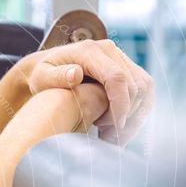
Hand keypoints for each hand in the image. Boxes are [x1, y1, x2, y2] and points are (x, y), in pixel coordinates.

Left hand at [19, 39, 153, 144]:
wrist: (48, 68)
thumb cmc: (41, 76)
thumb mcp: (41, 77)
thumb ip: (56, 77)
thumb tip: (76, 74)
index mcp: (90, 51)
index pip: (116, 78)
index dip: (120, 105)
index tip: (114, 127)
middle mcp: (110, 50)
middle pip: (135, 85)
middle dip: (126, 115)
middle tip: (106, 136)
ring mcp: (120, 57)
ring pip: (144, 88)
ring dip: (134, 115)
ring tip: (111, 134)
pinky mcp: (126, 68)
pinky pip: (143, 90)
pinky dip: (137, 111)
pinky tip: (119, 127)